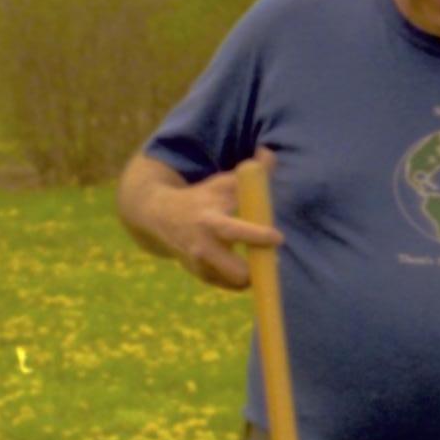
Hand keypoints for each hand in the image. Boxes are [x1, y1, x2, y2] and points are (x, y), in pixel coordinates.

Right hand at [159, 171, 281, 291]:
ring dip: (252, 275)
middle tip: (274, 260)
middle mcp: (202, 247)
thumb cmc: (202, 196)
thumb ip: (252, 172)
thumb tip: (270, 153)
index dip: (257, 235)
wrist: (160, 216)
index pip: (234, 231)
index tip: (278, 237)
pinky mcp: (201, 276)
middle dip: (257, 270)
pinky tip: (247, 265)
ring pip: (234, 282)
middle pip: (235, 272)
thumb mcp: (222, 182)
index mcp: (210, 221)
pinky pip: (230, 285)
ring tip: (261, 262)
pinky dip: (242, 279)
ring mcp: (200, 265)